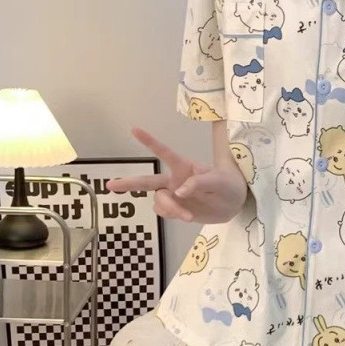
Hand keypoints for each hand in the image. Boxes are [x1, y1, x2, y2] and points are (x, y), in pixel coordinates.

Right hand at [106, 127, 244, 223]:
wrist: (235, 205)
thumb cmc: (229, 185)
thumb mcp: (220, 181)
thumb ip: (200, 183)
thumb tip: (179, 192)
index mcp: (184, 167)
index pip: (165, 153)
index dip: (150, 141)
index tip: (135, 129)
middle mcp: (175, 180)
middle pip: (147, 182)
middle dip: (129, 183)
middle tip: (109, 186)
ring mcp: (174, 196)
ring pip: (158, 201)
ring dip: (169, 208)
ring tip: (188, 215)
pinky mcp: (177, 209)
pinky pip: (165, 213)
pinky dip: (173, 215)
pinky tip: (187, 216)